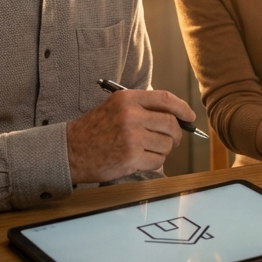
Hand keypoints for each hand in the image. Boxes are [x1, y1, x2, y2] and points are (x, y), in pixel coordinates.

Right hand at [66, 89, 194, 183]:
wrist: (71, 151)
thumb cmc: (95, 130)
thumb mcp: (116, 107)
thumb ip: (143, 107)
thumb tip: (176, 116)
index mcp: (127, 99)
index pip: (166, 99)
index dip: (183, 108)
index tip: (190, 117)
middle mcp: (130, 115)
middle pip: (171, 124)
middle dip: (176, 135)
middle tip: (171, 140)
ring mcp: (131, 137)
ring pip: (166, 144)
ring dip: (162, 150)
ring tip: (147, 150)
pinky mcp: (130, 157)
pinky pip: (158, 160)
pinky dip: (154, 162)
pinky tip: (140, 160)